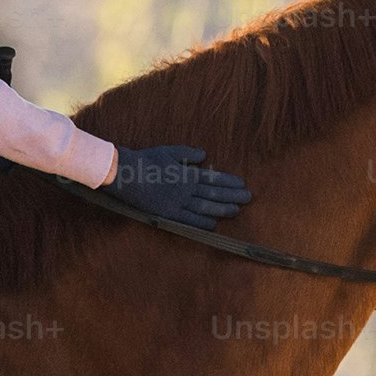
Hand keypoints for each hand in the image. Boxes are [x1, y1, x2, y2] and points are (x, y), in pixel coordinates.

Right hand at [107, 144, 251, 227]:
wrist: (127, 174)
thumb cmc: (146, 160)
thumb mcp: (169, 151)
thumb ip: (188, 154)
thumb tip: (204, 156)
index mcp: (187, 173)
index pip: (213, 179)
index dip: (229, 182)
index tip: (242, 184)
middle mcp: (186, 189)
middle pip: (213, 194)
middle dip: (232, 196)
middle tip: (248, 198)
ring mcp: (178, 203)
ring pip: (205, 207)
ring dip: (222, 209)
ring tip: (236, 210)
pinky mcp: (168, 214)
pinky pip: (188, 220)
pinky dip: (201, 223)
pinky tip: (213, 225)